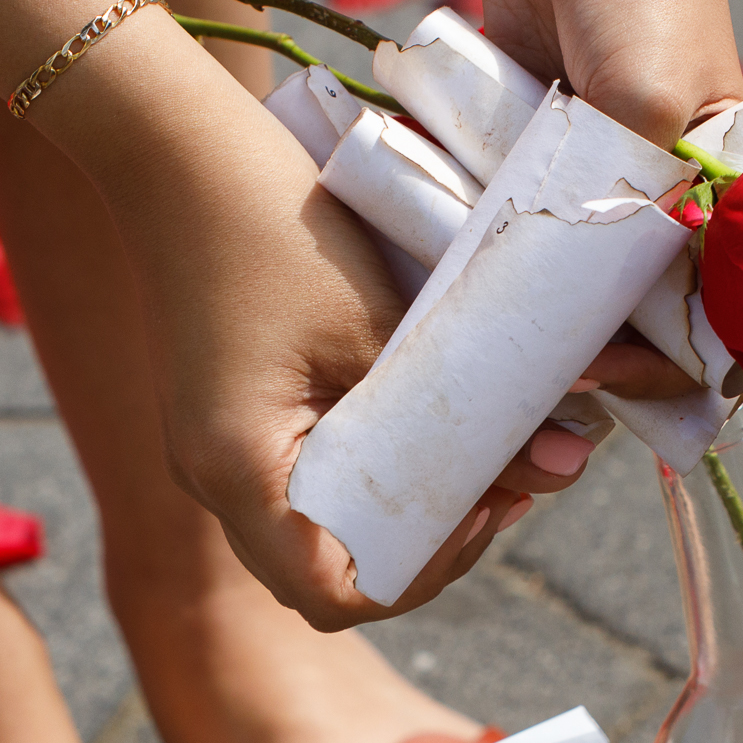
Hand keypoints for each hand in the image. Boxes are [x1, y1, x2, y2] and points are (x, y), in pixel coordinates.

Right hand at [75, 24, 597, 627]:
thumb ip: (458, 405)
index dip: (429, 570)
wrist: (182, 151)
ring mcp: (216, 451)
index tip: (495, 504)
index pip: (337, 591)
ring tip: (479, 450)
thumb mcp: (378, 320)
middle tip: (506, 479)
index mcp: (239, 471)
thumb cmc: (275, 226)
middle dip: (429, 542)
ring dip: (401, 507)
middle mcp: (214, 480)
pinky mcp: (229, 417)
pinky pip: (305, 477)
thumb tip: (560, 465)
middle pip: (329, 573)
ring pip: (320, 528)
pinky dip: (368, 470)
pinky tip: (421, 419)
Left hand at [483, 0, 742, 405]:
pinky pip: (493, 211)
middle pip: (616, 306)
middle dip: (572, 346)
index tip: (596, 379)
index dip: (655, 361)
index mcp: (725, 197)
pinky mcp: (520, 139)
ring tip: (468, 340)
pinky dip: (469, 236)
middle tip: (521, 383)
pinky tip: (438, 272)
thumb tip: (606, 324)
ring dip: (510, 298)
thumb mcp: (654, 108)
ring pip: (545, 267)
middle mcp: (657, 193)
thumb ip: (635, 211)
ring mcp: (582, 169)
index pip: (704, 314)